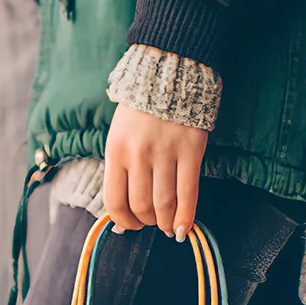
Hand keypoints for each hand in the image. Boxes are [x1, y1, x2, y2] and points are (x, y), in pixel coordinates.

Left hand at [103, 103, 207, 238]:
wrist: (168, 76)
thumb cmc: (141, 110)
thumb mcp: (119, 135)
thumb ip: (121, 168)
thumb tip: (126, 210)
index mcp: (116, 151)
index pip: (115, 201)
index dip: (123, 221)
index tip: (131, 226)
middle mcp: (138, 155)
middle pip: (141, 206)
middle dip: (147, 222)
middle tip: (153, 222)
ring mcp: (165, 154)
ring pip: (164, 204)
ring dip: (167, 222)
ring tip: (170, 226)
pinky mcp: (190, 152)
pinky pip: (188, 194)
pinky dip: (186, 216)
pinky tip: (185, 228)